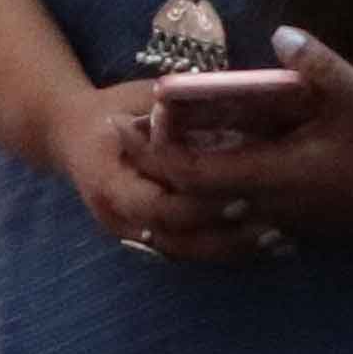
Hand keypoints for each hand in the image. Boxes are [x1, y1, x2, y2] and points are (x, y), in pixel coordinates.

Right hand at [30, 78, 269, 260]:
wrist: (72, 135)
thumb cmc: (114, 109)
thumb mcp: (140, 99)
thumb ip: (176, 109)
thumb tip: (230, 101)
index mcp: (108, 182)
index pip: (158, 207)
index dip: (201, 205)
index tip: (244, 194)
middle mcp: (117, 218)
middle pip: (176, 242)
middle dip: (227, 238)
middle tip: (277, 228)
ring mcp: (130, 235)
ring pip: (185, 254)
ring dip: (232, 250)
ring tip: (280, 240)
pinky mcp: (147, 240)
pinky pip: (187, 251)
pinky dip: (225, 249)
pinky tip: (264, 243)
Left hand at [131, 27, 352, 250]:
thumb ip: (318, 64)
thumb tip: (280, 34)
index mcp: (273, 175)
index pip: (193, 174)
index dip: (153, 153)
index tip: (125, 125)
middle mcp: (263, 207)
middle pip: (185, 201)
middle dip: (148, 171)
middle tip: (124, 137)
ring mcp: (271, 222)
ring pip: (202, 221)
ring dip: (168, 192)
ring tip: (145, 158)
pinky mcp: (282, 228)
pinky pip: (223, 225)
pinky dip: (196, 207)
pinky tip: (187, 184)